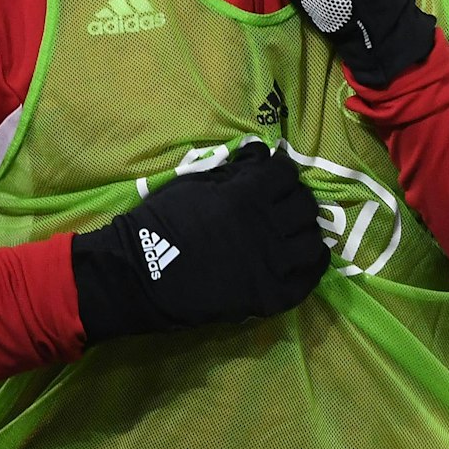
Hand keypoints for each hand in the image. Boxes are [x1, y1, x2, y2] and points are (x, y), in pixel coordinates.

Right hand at [70, 141, 329, 341]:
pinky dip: (311, 267)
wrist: (137, 275)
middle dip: (297, 199)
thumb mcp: (193, 183)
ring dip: (307, 232)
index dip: (282, 172)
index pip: (286, 174)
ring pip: (311, 242)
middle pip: (305, 206)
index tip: (276, 175)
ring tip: (296, 231)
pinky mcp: (268, 295)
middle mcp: (266, 228)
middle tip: (287, 203)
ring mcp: (271, 264)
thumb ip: (233, 169)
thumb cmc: (160, 222)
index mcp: (246, 196)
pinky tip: (306, 259)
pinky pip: (306, 281)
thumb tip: (262, 153)